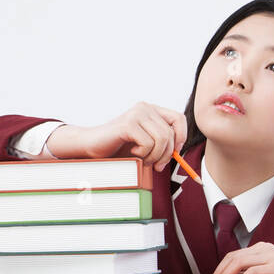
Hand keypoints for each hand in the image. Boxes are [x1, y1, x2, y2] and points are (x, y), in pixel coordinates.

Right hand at [46, 101, 186, 171]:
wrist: (92, 147)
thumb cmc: (119, 148)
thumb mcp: (146, 144)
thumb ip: (162, 143)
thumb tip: (179, 152)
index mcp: (151, 110)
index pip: (179, 118)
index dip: (181, 137)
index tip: (175, 153)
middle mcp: (145, 108)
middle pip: (170, 133)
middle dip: (166, 154)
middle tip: (156, 166)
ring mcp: (136, 113)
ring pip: (162, 139)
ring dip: (154, 156)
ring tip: (142, 159)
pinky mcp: (128, 123)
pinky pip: (148, 143)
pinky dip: (143, 154)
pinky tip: (132, 152)